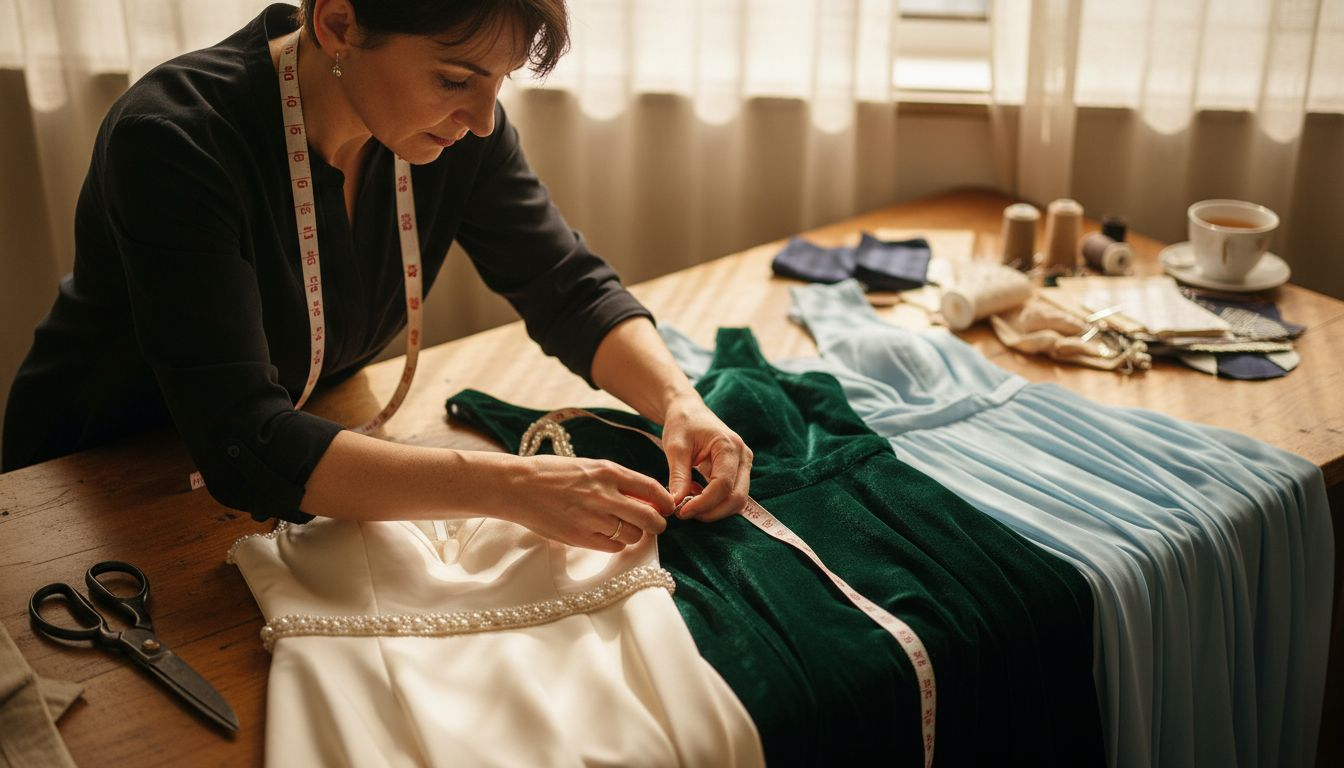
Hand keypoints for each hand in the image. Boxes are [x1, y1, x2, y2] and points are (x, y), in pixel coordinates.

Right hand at [504, 454, 672, 551]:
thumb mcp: (588, 467)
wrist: (518, 486)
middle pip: (649, 518)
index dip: (666, 502)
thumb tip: (644, 498)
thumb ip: (616, 480)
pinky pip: (613, 547)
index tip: (668, 507)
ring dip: (634, 535)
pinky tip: (607, 536)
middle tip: (655, 525)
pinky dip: (616, 544)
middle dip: (657, 524)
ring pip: (633, 535)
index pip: (652, 489)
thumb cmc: (552, 473)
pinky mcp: (580, 537)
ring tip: (624, 529)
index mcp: (608, 472)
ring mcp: (593, 518)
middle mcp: (605, 495)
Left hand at [661, 392, 752, 520]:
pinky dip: (715, 502)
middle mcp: (743, 456)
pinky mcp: (739, 471)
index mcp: (729, 446)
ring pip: (737, 501)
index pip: (723, 485)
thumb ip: (678, 476)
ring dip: (713, 509)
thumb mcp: (675, 447)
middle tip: (684, 513)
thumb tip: (675, 504)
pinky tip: (695, 493)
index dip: (703, 503)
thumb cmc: (682, 423)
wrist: (689, 410)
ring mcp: (744, 464)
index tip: (681, 512)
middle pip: (736, 498)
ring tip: (688, 500)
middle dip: (711, 512)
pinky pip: (732, 495)